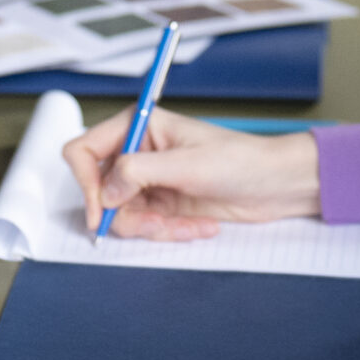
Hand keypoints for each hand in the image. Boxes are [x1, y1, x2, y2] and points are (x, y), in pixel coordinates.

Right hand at [60, 107, 321, 241]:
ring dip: (153, 229)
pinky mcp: (163, 206)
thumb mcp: (187, 164)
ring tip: (184, 225)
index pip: (85, 151)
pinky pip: (148, 228)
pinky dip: (170, 233)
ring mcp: (149, 182)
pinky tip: (199, 227)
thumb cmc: (240, 160)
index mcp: (138, 127)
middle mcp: (138, 153)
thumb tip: (105, 192)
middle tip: (155, 225)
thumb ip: (138, 172)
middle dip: (126, 215)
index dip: (85, 182)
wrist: (275, 185)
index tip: (100, 210)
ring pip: (123, 216)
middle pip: (101, 191)